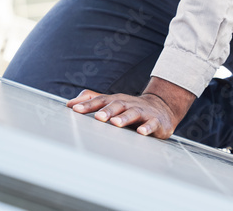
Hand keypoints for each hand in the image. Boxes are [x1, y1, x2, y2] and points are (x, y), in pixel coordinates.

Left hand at [66, 77, 195, 138]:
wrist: (162, 108)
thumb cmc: (131, 107)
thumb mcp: (112, 102)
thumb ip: (92, 101)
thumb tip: (69, 103)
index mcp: (116, 101)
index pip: (100, 100)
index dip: (88, 105)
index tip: (75, 109)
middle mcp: (128, 104)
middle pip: (116, 105)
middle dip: (106, 111)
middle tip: (97, 117)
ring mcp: (142, 112)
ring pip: (133, 113)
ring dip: (124, 118)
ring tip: (115, 123)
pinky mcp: (155, 121)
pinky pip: (151, 124)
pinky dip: (146, 128)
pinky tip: (141, 132)